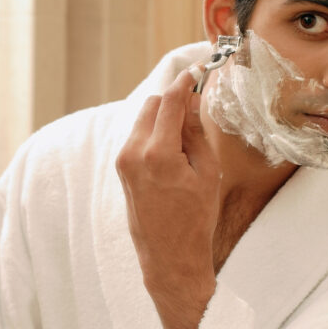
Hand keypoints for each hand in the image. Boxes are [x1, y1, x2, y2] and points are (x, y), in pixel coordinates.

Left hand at [115, 68, 221, 328]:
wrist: (169, 257)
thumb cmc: (194, 219)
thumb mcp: (206, 172)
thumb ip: (196, 132)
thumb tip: (191, 102)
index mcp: (158, 153)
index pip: (169, 102)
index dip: (184, 82)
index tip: (197, 71)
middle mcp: (133, 153)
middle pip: (152, 105)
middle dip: (173, 99)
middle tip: (196, 101)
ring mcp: (123, 161)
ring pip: (142, 119)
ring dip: (163, 116)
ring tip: (189, 133)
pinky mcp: (121, 169)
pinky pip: (138, 137)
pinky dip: (154, 132)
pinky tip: (174, 146)